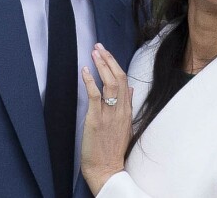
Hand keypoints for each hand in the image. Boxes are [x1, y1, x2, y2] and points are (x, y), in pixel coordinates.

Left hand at [81, 43, 132, 195]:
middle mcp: (120, 109)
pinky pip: (95, 96)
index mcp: (127, 109)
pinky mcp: (96, 119)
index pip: (124, 80)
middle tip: (99, 47)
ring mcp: (109, 114)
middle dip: (108, 59)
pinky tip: (85, 70)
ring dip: (101, 65)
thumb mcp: (126, 124)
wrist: (107, 169)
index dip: (115, 64)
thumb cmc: (113, 148)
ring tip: (94, 53)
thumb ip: (128, 104)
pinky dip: (90, 81)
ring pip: (109, 83)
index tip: (107, 52)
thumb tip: (131, 88)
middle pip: (118, 77)